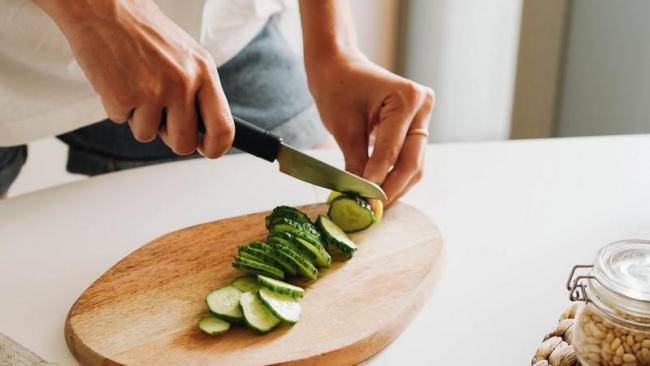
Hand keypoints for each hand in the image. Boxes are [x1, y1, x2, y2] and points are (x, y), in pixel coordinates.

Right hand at [35, 0, 233, 156]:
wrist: (103, 8)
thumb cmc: (144, 31)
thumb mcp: (186, 56)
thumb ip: (198, 91)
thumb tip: (203, 133)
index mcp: (203, 71)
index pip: (223, 126)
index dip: (217, 147)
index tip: (208, 151)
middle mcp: (182, 82)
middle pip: (184, 143)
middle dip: (171, 138)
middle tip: (159, 117)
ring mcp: (152, 91)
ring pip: (148, 135)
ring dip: (139, 118)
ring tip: (135, 85)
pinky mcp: (122, 97)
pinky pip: (122, 122)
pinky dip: (118, 107)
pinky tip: (118, 80)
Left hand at [306, 51, 434, 204]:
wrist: (339, 66)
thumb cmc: (338, 88)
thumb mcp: (343, 128)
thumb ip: (356, 164)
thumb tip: (361, 197)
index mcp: (406, 98)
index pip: (392, 151)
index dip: (378, 180)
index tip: (365, 203)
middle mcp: (422, 105)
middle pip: (412, 161)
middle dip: (391, 188)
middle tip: (373, 210)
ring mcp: (424, 115)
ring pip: (414, 163)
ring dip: (396, 186)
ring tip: (374, 204)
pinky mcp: (418, 125)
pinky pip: (410, 157)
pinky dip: (396, 175)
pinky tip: (380, 190)